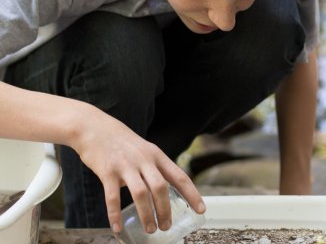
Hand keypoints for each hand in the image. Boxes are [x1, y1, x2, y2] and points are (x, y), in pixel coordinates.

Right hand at [70, 105, 205, 233]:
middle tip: (166, 226)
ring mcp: (125, 165)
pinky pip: (112, 197)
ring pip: (141, 194)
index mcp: (156, 155)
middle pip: (161, 187)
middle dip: (165, 210)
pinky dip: (115, 214)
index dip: (192, 194)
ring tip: (150, 229)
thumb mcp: (143, 149)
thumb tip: (160, 192)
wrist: (94, 127)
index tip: (202, 209)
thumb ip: (152, 168)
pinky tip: (117, 227)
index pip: (179, 176)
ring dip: (146, 214)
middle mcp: (143, 159)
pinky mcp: (107, 171)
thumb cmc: (121, 141)